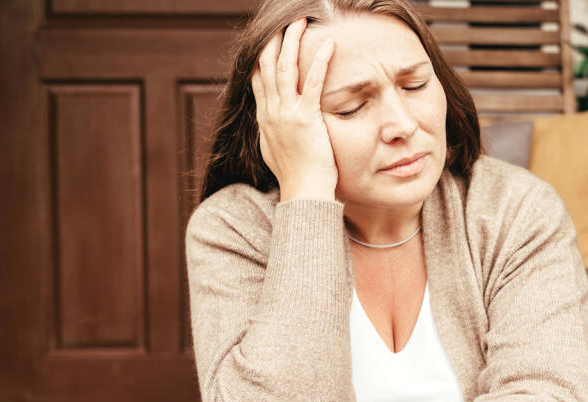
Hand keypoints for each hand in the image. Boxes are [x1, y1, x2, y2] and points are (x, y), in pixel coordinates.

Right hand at [251, 18, 337, 202]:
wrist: (303, 193)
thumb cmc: (296, 177)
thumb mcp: (276, 151)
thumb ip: (274, 133)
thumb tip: (271, 126)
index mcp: (264, 118)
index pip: (258, 78)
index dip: (263, 55)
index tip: (270, 39)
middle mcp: (271, 112)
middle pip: (267, 66)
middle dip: (275, 41)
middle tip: (285, 23)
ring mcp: (286, 115)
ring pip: (286, 68)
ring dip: (293, 42)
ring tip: (301, 22)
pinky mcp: (306, 119)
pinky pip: (313, 83)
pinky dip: (320, 61)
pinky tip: (329, 45)